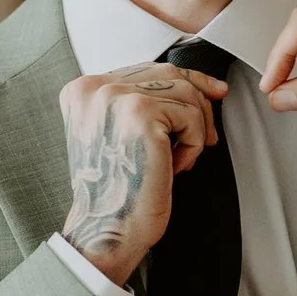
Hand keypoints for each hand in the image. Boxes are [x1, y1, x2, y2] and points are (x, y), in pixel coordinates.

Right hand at [58, 62, 228, 285]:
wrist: (109, 229)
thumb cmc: (119, 191)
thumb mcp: (122, 135)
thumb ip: (142, 102)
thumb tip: (201, 83)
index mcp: (83, 90)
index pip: (147, 66)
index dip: (187, 79)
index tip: (213, 91)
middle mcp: (93, 87)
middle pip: (169, 72)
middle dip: (199, 102)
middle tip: (208, 136)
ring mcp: (114, 97)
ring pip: (185, 92)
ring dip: (194, 130)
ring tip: (179, 160)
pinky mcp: (139, 113)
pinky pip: (190, 115)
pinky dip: (193, 145)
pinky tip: (176, 167)